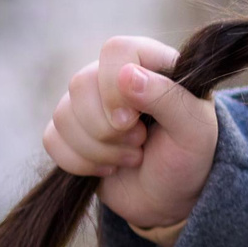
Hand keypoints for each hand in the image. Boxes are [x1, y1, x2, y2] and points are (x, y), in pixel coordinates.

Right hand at [42, 36, 218, 233]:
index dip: (115, 86)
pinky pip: (51, 139)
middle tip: (140, 143)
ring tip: (132, 157)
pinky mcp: (70, 132)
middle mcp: (114, 77)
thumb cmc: (190, 157)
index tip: (132, 119)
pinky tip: (108, 168)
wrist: (170, 196)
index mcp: (151, 64)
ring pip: (63, 114)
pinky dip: (79, 163)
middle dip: (107, 127)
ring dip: (98, 149)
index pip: (116, 50)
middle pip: (81, 83)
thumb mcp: (196, 130)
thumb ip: (167, 97)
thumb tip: (126, 74)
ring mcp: (89, 104)